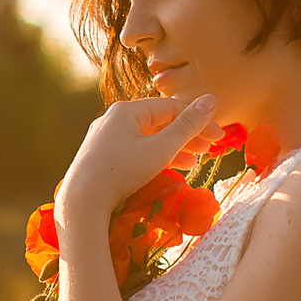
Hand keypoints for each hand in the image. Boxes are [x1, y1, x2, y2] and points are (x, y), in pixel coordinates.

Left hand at [55, 93, 219, 226]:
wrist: (81, 200)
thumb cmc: (122, 172)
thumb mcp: (161, 149)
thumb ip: (188, 126)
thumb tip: (211, 99)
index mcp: (127, 110)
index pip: (172, 108)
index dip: (199, 122)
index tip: (219, 138)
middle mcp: (113, 119)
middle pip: (159, 122)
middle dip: (186, 136)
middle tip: (210, 150)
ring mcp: (104, 138)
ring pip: (146, 138)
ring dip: (172, 148)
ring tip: (193, 162)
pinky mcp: (99, 156)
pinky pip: (133, 150)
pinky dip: (152, 157)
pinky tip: (166, 169)